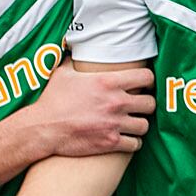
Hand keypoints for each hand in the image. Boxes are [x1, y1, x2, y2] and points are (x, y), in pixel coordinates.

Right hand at [25, 63, 154, 156]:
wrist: (44, 127)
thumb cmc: (53, 100)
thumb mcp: (64, 74)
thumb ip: (76, 62)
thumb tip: (76, 51)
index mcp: (108, 83)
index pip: (146, 77)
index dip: (148, 81)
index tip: (145, 85)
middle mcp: (116, 102)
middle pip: (151, 104)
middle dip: (146, 105)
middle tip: (139, 106)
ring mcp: (115, 123)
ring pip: (145, 125)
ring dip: (140, 125)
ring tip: (132, 123)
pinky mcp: (112, 142)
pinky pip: (136, 144)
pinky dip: (133, 142)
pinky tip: (127, 139)